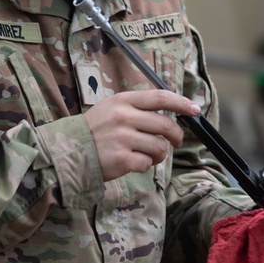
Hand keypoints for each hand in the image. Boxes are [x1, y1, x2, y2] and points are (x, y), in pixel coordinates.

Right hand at [83, 90, 199, 181]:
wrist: (68, 150)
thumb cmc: (94, 130)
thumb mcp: (112, 108)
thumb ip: (137, 108)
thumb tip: (170, 112)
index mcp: (123, 101)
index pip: (159, 97)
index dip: (181, 103)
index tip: (195, 109)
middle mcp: (124, 117)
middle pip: (165, 125)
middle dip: (176, 135)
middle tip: (175, 140)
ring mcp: (122, 138)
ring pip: (160, 146)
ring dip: (159, 154)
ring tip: (148, 154)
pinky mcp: (121, 159)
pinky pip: (147, 163)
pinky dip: (145, 165)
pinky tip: (133, 162)